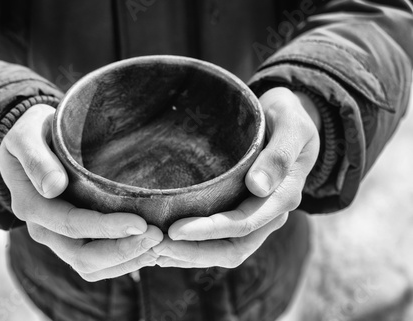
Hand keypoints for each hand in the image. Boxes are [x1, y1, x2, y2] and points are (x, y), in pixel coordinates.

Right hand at [0, 104, 162, 281]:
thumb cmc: (31, 133)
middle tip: (157, 235)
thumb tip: (52, 187)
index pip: (71, 225)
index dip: (106, 228)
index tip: (140, 223)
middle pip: (82, 256)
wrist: (30, 143)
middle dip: (122, 250)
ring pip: (90, 267)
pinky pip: (96, 264)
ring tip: (157, 245)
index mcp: (31, 205)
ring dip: (126, 260)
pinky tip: (147, 250)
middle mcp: (43, 228)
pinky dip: (122, 261)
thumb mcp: (25, 135)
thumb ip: (36, 158)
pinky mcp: (72, 240)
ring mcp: (57, 238)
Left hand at [153, 87, 319, 267]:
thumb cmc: (289, 116)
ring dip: (191, 256)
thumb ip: (279, 155)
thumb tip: (258, 188)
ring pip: (225, 251)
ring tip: (155, 252)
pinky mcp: (243, 213)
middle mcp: (270, 214)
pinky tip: (169, 246)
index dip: (208, 231)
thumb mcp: (291, 126)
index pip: (242, 224)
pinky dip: (195, 247)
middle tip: (156, 248)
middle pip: (232, 249)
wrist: (289, 119)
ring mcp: (257, 217)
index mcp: (283, 196)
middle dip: (194, 252)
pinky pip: (222, 241)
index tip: (174, 230)